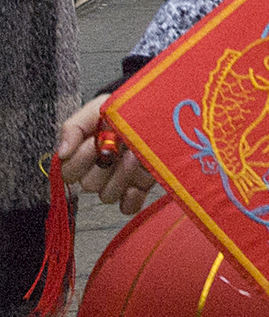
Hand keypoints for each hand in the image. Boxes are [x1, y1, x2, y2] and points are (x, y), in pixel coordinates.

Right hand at [58, 94, 156, 214]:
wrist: (157, 109)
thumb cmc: (123, 110)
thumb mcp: (97, 109)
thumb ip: (74, 128)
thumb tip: (62, 153)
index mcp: (84, 155)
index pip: (68, 172)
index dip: (81, 160)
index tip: (95, 141)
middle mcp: (100, 171)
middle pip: (89, 185)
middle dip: (104, 166)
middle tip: (120, 147)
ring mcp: (120, 181)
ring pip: (107, 196)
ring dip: (121, 177)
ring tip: (134, 156)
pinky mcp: (139, 187)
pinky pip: (128, 207)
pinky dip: (132, 199)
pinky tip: (139, 182)